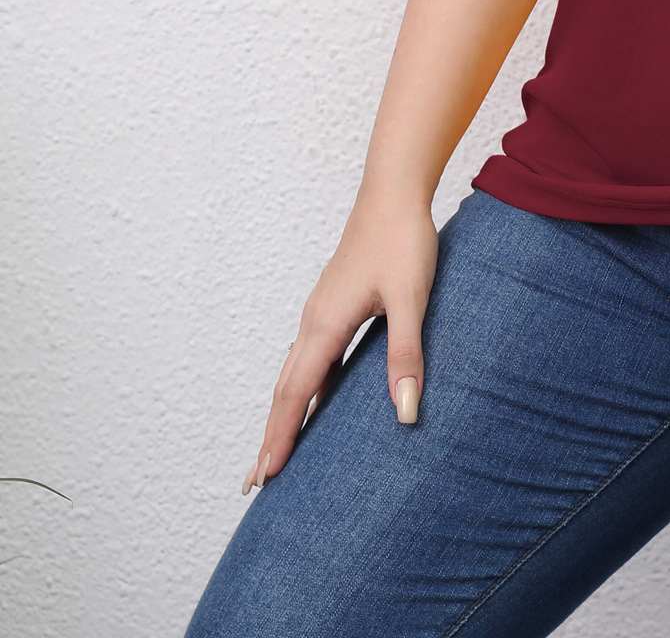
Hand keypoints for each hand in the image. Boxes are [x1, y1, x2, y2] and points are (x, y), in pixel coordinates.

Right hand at [240, 187, 437, 494]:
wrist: (394, 191)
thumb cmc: (403, 240)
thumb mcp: (410, 298)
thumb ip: (405, 355)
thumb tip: (405, 414)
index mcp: (325, 325)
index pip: (295, 395)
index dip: (280, 438)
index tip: (263, 479)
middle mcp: (314, 321)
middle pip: (285, 390)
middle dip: (271, 435)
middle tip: (256, 482)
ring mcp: (321, 311)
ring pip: (295, 373)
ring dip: (285, 413)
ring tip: (277, 450)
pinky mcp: (334, 303)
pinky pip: (312, 356)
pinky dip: (305, 387)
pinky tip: (316, 399)